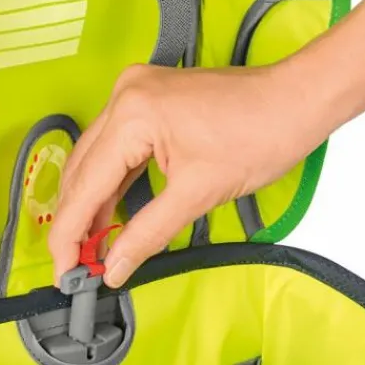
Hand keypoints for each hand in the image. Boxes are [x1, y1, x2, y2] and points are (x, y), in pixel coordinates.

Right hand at [49, 59, 330, 287]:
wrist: (299, 99)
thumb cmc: (263, 133)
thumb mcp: (199, 194)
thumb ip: (147, 234)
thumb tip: (114, 267)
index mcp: (131, 115)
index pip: (86, 185)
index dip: (70, 234)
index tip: (65, 271)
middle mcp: (124, 96)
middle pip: (82, 171)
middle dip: (77, 222)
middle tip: (75, 267)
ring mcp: (135, 94)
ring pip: (96, 159)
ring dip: (93, 204)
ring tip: (90, 248)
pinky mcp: (148, 100)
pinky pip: (116, 147)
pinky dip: (113, 182)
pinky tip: (111, 215)